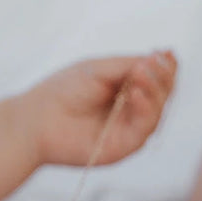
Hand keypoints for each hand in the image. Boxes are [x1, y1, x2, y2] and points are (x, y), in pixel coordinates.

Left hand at [19, 51, 177, 166]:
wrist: (36, 119)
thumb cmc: (63, 91)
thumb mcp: (99, 69)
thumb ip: (130, 65)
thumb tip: (163, 56)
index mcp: (125, 88)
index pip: (156, 78)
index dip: (165, 66)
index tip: (165, 54)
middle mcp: (130, 109)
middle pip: (162, 94)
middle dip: (162, 77)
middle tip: (150, 64)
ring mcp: (128, 129)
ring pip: (157, 111)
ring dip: (154, 91)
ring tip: (141, 75)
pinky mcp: (123, 146)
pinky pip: (144, 129)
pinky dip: (145, 110)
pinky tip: (137, 94)